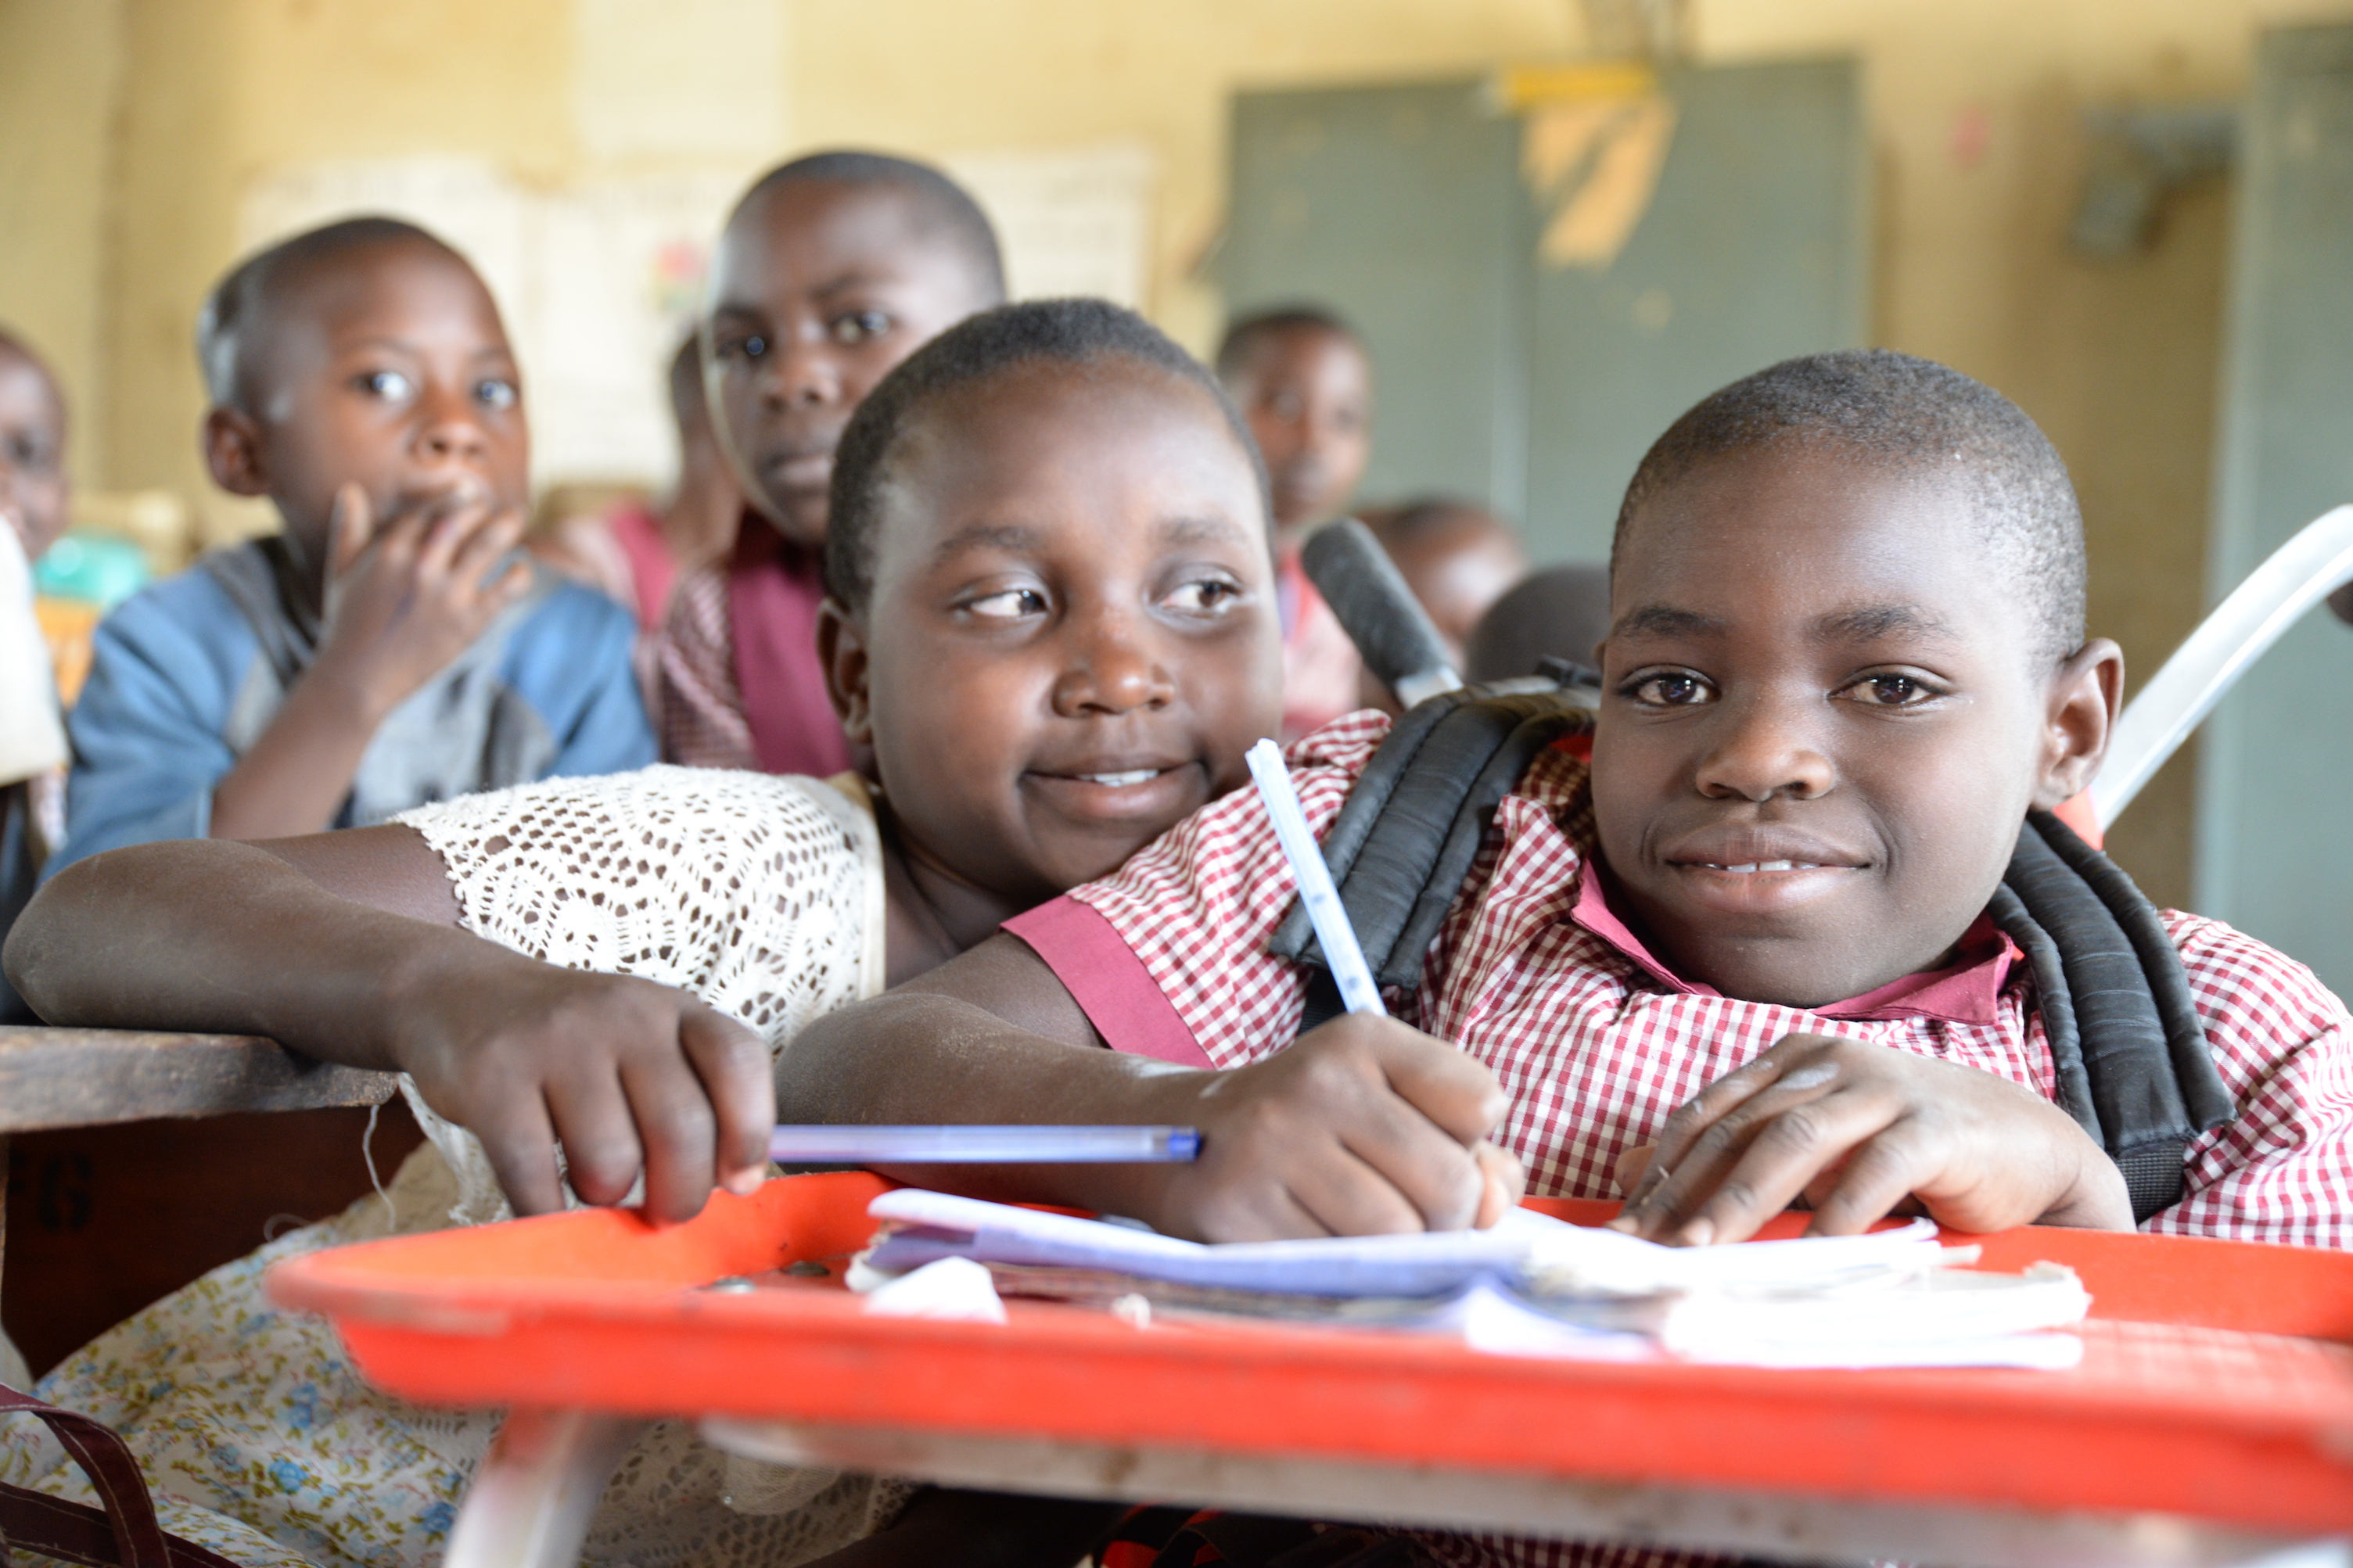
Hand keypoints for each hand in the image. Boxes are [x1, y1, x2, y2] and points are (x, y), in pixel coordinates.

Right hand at [313, 482, 532, 716]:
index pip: (429, 510)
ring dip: (508, 525)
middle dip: (480, 506)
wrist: (359, 678)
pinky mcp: (469, 621)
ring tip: (519, 516)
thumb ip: (348, 530)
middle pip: (461, 517)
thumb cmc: (350, 624)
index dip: (449, 499)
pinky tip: (521, 568)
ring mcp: (447, 594)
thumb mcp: (341, 573)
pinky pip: (506, 588)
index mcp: (390, 551)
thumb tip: (350, 490)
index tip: (464, 494)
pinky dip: (520, 574)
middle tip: (492, 507)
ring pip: (488, 544)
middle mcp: (420, 566)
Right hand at [387, 942, 775, 1221]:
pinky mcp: (492, 1075)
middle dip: (680, 1196)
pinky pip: (532, 1174)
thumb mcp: (647, 1046)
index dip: (751, 1132)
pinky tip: (546, 1202)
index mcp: (675, 1009)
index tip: (739, 1180)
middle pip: (682, 1128)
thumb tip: (743, 1183)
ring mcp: (556, 1040)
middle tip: (663, 1213)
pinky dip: (545, 1210)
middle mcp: (623, 1014)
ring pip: (611, 1161)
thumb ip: (698, 1100)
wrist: (461, 995)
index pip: (739, 1061)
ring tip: (594, 1182)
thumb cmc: (577, 1046)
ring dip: (607, 1198)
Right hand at [1142, 1013, 1523, 1241]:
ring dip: (1392, 1252)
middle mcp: (1318, 1080)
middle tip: (1405, 1213)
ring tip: (1354, 1227)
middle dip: (1445, 1219)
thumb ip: (1471, 1152)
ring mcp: (1271, 1141)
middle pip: (1449, 1183)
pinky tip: (1307, 1236)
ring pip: (1394, 1234)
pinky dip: (1335, 1266)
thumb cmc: (1314, 1128)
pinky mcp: (1236, 1203)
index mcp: (1365, 1040)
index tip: (1429, 1149)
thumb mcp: (1390, 1106)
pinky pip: (1331, 1263)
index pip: (1480, 1102)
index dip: (1471, 1146)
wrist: (1181, 1137)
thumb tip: (1494, 1206)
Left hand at [1608, 1033, 2131, 1244]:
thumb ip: (1736, 1156)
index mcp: (1793, 1059)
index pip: (1709, 1113)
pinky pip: (1873, 1171)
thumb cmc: (1910, 1154)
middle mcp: (1830, 1062)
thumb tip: (1629, 1177)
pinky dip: (1835, 1216)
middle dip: (1682, 1191)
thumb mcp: (1816, 1151)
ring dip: (1739, 1200)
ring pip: (1791, 1140)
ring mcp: (1883, 1088)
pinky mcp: (1934, 1126)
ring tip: (1700, 1251)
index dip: (1659, 1166)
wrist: (2030, 1148)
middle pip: (1738, 1127)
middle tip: (1643, 1249)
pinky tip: (1805, 1259)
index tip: (1623, 1226)